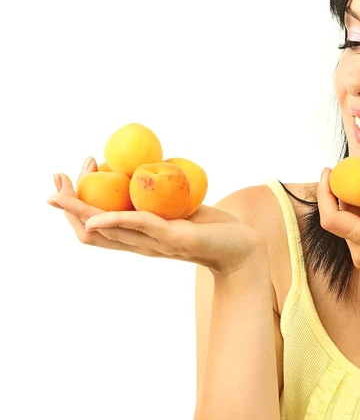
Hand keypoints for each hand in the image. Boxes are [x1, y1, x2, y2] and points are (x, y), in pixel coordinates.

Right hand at [47, 156, 266, 275]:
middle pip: (88, 231)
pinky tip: (93, 217)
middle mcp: (140, 243)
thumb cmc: (212, 228)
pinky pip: (137, 228)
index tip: (70, 174)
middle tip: (56, 176)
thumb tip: (148, 172)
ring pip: (105, 232)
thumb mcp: (178, 209)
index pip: (94, 226)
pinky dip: (112, 221)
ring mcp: (154, 243)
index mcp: (138, 235)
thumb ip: (160, 199)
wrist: (242, 248)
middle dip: (67, 203)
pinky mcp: (173, 238)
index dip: (75, 204)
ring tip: (61, 190)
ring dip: (78, 209)